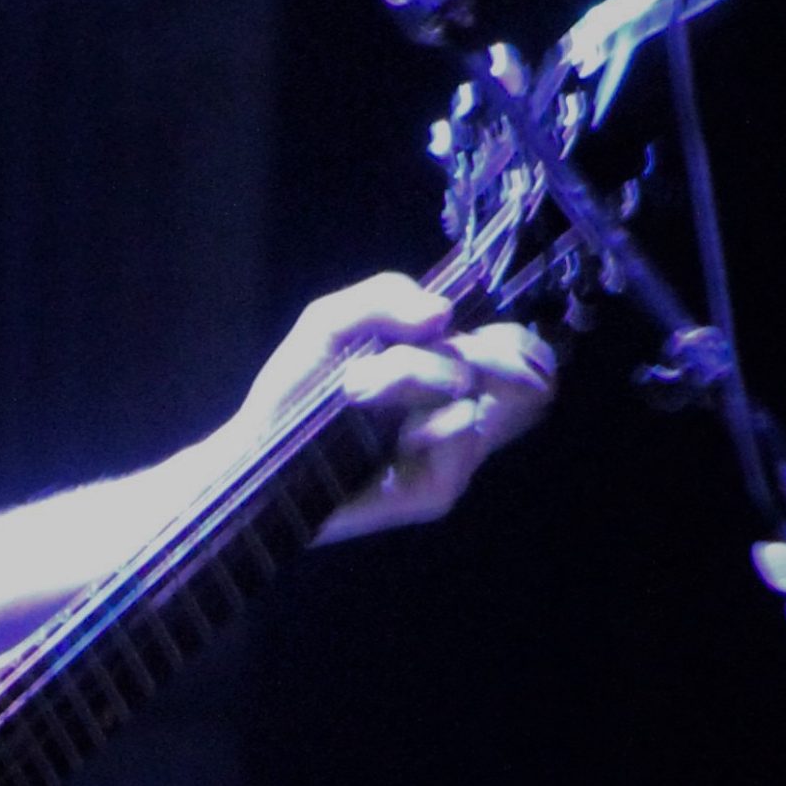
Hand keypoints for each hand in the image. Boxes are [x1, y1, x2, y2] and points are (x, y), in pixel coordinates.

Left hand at [241, 273, 556, 541]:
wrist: (255, 453)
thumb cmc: (296, 391)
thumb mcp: (333, 322)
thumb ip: (387, 295)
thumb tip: (444, 314)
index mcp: (449, 377)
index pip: (529, 356)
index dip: (518, 340)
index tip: (465, 329)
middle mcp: (463, 417)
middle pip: (524, 370)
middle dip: (466, 346)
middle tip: (395, 351)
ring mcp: (455, 457)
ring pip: (471, 388)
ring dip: (407, 372)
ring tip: (353, 388)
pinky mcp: (438, 489)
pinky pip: (456, 428)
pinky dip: (411, 408)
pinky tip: (370, 418)